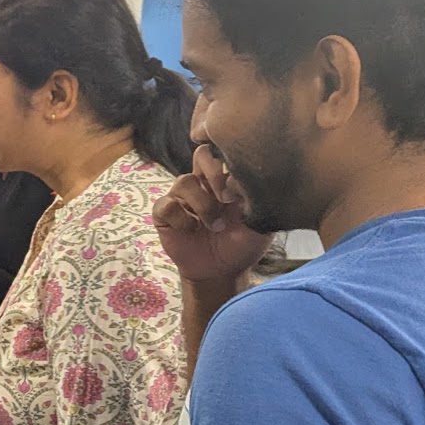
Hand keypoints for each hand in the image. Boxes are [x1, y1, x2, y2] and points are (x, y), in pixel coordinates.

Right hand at [152, 144, 272, 282]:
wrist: (222, 272)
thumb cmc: (242, 245)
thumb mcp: (260, 223)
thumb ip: (257, 200)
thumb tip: (245, 181)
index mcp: (226, 181)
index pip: (224, 151)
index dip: (230, 162)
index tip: (240, 190)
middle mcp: (203, 184)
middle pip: (202, 154)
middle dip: (214, 174)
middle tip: (227, 200)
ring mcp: (182, 198)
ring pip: (183, 181)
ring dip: (202, 204)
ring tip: (214, 225)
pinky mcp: (165, 215)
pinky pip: (165, 205)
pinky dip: (180, 219)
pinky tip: (192, 230)